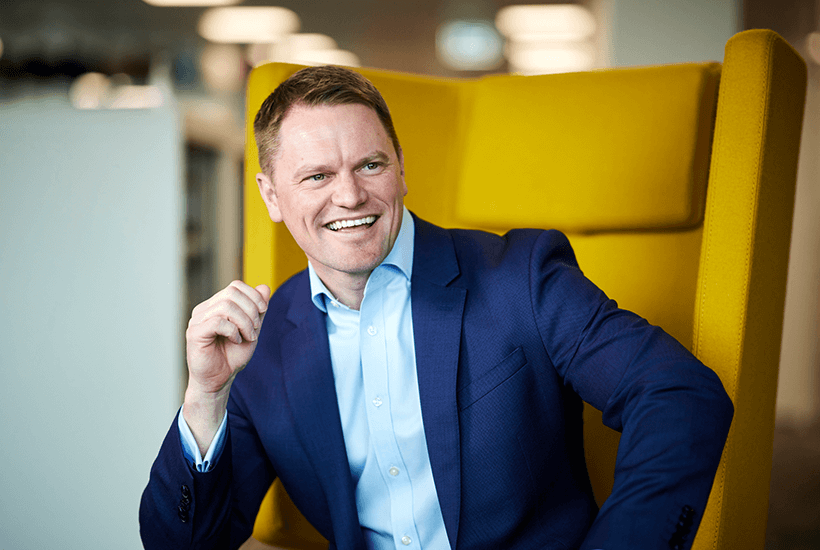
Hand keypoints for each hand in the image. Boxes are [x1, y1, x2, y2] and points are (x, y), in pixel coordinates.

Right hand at [185, 281, 270, 395]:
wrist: (218, 380)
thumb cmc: (232, 356)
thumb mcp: (251, 329)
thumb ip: (257, 310)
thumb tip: (264, 287)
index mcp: (216, 305)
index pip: (235, 286)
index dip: (253, 295)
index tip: (263, 311)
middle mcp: (204, 309)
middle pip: (231, 293)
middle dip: (251, 309)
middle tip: (255, 328)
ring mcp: (197, 320)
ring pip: (226, 306)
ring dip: (244, 322)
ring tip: (248, 336)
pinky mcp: (194, 333)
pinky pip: (217, 322)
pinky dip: (233, 331)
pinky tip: (236, 341)